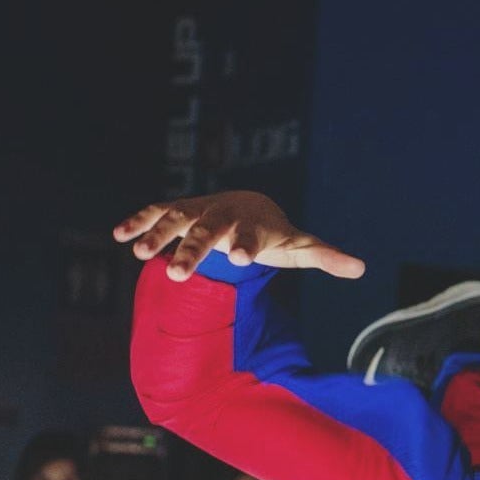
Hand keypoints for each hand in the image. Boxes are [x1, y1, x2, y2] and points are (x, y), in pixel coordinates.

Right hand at [112, 190, 366, 281]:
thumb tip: (362, 269)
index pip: (250, 238)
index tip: (241, 260)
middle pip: (207, 232)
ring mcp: (197, 212)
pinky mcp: (177, 212)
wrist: (251, 204)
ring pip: (175, 220)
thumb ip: (326, 256)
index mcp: (252, 227)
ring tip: (139, 254)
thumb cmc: (274, 233)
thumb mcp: (300, 246)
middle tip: (180, 274)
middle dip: (193, 250)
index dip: (246, 247)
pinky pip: (154, 213)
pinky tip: (117, 236)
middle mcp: (222, 216)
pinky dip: (136, 221)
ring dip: (158, 235)